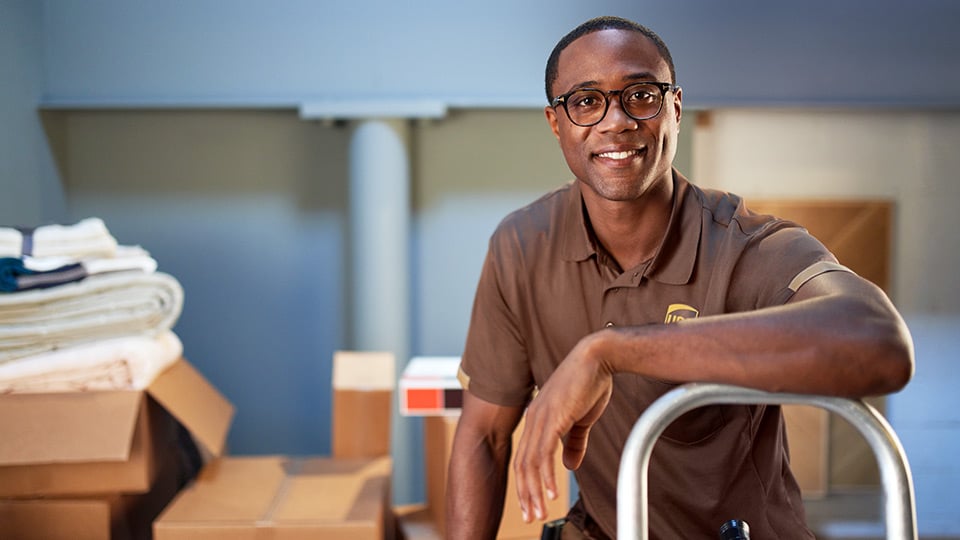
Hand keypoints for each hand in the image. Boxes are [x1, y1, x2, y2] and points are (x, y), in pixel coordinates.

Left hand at [512, 334, 613, 522]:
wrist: (598, 357)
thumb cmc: (590, 383)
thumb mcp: (581, 419)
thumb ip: (574, 442)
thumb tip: (569, 465)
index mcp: (538, 419)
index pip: (526, 458)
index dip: (527, 483)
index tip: (532, 504)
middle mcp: (534, 419)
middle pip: (523, 465)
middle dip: (526, 494)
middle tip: (530, 516)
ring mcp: (541, 418)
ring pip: (530, 464)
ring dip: (534, 491)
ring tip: (539, 512)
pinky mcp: (553, 418)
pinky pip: (544, 453)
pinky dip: (546, 476)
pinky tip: (551, 493)